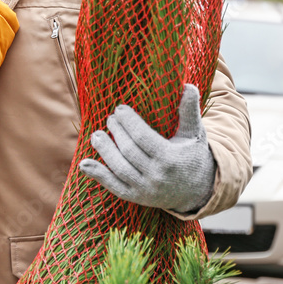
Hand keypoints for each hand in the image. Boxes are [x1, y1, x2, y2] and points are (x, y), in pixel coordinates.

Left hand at [79, 84, 215, 212]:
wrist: (198, 191)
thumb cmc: (193, 155)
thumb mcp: (195, 134)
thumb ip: (190, 111)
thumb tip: (188, 85)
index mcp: (171, 159)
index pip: (143, 138)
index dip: (128, 122)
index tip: (119, 109)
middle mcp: (157, 177)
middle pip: (128, 151)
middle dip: (116, 133)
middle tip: (110, 118)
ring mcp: (145, 190)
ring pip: (119, 169)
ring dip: (104, 151)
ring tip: (96, 135)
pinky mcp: (136, 198)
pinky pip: (114, 187)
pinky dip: (98, 176)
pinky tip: (84, 164)